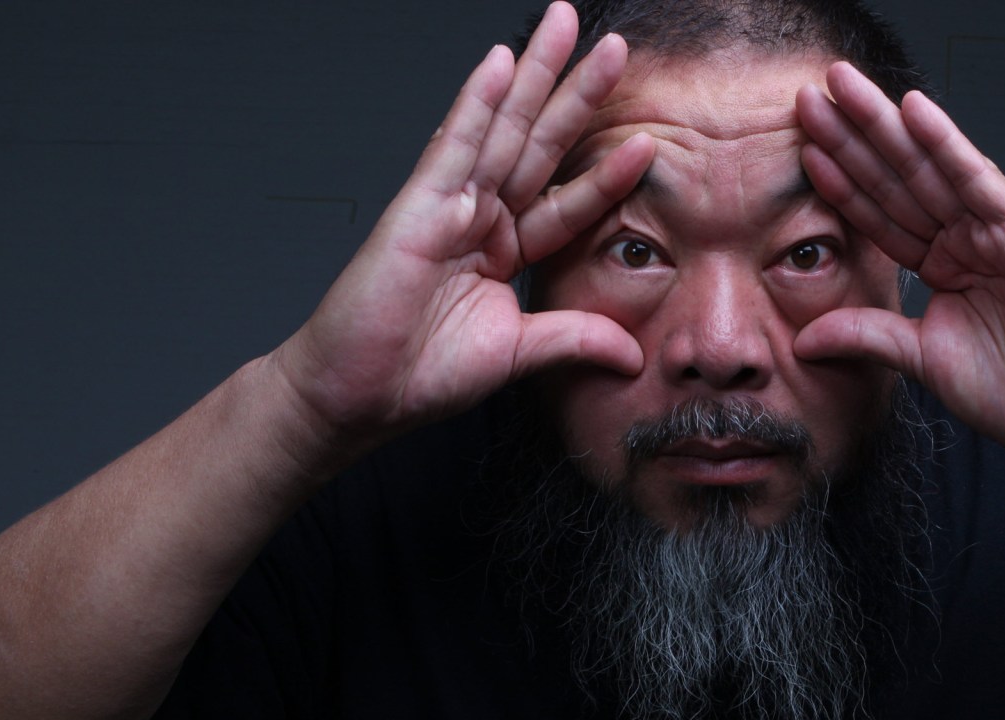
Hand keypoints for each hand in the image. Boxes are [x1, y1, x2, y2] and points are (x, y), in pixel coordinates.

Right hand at [273, 2, 654, 439]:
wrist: (356, 397)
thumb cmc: (417, 374)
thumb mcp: (518, 354)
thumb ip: (575, 340)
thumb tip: (632, 355)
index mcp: (505, 249)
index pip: (568, 202)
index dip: (607, 174)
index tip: (649, 142)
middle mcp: (480, 218)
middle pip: (540, 144)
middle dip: (575, 91)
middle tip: (614, 45)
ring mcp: (449, 207)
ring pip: (502, 129)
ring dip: (533, 74)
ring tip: (563, 24)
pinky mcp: (417, 208)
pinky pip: (454, 147)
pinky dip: (475, 103)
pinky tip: (498, 63)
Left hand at [794, 62, 1004, 471]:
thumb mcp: (920, 358)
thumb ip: (866, 335)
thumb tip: (803, 340)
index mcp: (944, 260)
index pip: (882, 211)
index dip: (842, 178)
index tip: (801, 144)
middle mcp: (968, 235)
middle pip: (899, 178)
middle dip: (854, 135)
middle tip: (812, 92)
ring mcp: (997, 229)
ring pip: (930, 169)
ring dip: (886, 125)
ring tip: (844, 85)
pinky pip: (979, 182)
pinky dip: (948, 145)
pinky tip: (914, 111)